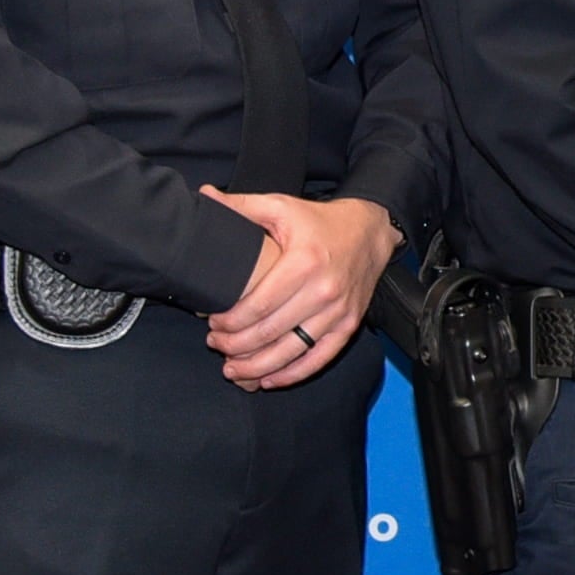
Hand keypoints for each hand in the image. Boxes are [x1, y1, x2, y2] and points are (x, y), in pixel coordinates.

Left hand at [201, 190, 399, 389]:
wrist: (370, 232)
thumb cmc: (320, 222)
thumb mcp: (281, 206)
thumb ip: (240, 206)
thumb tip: (204, 196)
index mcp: (304, 262)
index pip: (258, 306)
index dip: (229, 322)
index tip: (212, 322)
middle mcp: (324, 290)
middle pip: (270, 333)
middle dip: (236, 345)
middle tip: (215, 344)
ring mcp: (339, 311)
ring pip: (292, 352)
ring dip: (258, 367)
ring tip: (232, 368)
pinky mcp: (349, 325)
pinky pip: (319, 358)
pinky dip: (293, 374)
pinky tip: (269, 379)